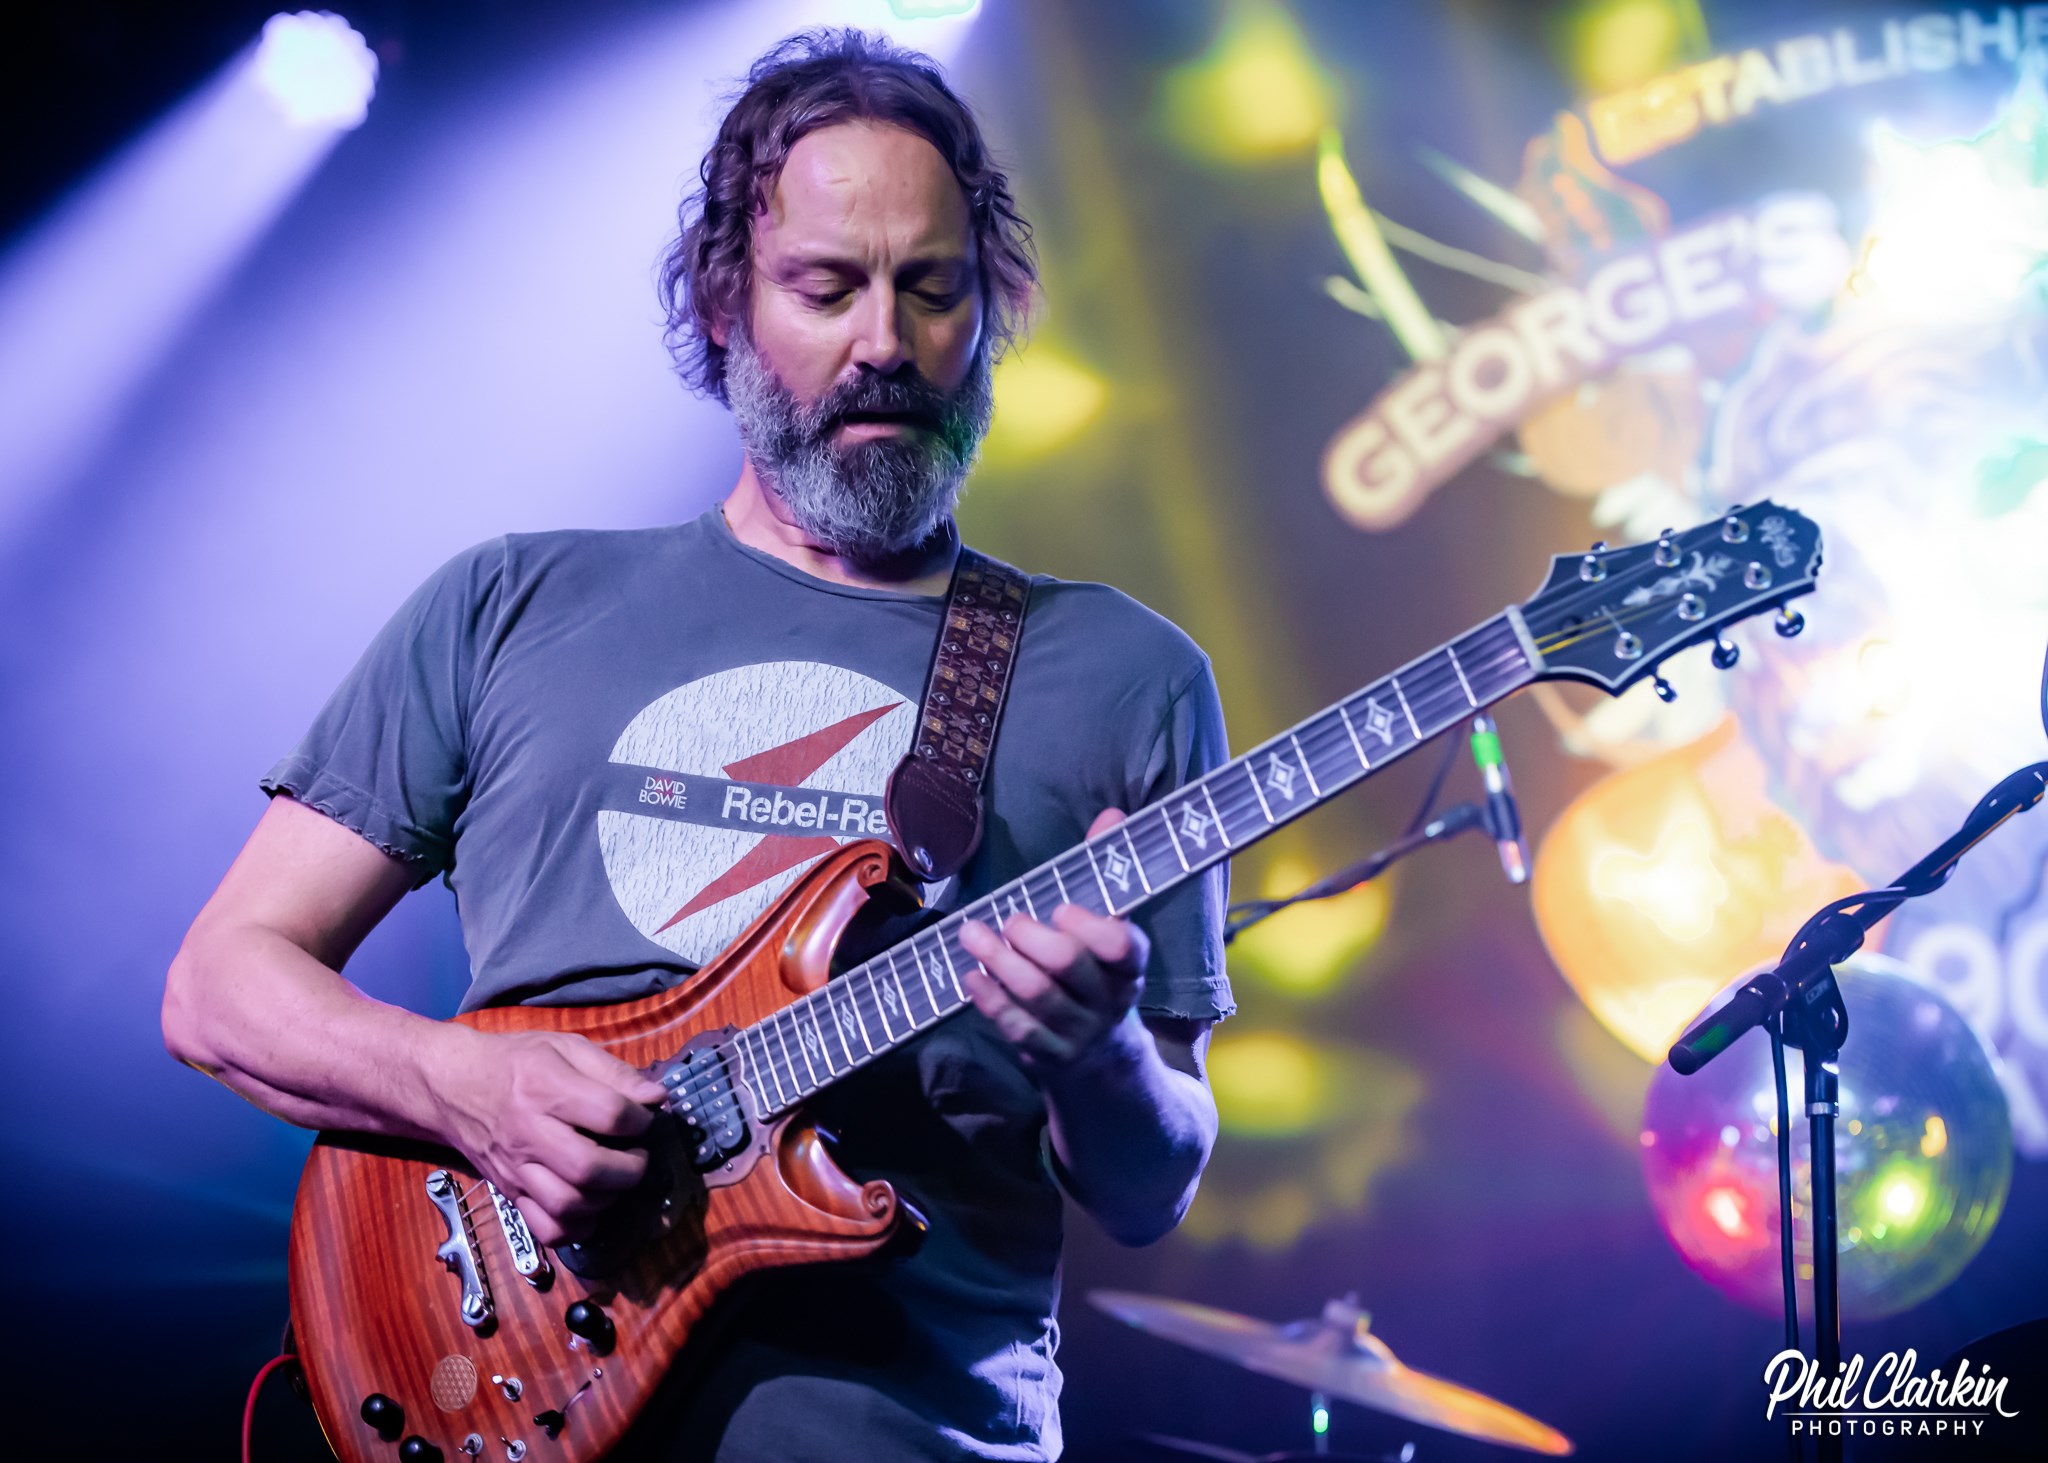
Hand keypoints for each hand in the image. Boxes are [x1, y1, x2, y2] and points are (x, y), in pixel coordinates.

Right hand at [435, 1029, 667, 1246]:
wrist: (453, 1086)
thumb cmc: (516, 1061)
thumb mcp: (565, 1047)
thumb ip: (613, 1072)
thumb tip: (656, 1099)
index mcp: (546, 1088)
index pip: (609, 1114)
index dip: (641, 1119)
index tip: (646, 1116)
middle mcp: (529, 1133)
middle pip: (588, 1168)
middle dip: (630, 1168)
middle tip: (638, 1156)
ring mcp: (517, 1169)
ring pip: (567, 1205)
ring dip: (607, 1199)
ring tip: (616, 1180)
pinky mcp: (510, 1194)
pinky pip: (546, 1229)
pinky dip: (577, 1228)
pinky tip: (591, 1207)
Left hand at [958, 808, 1149, 1069]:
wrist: (1104, 1056)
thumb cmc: (1098, 972)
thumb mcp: (1110, 928)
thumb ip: (1105, 873)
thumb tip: (1111, 814)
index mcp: (1131, 966)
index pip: (1124, 947)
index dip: (1090, 927)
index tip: (1061, 908)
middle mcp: (1110, 1000)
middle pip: (1069, 965)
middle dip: (1031, 937)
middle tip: (1010, 920)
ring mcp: (1080, 1031)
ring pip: (1037, 995)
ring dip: (999, 959)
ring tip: (972, 933)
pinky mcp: (1050, 1055)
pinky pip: (1016, 1028)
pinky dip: (989, 998)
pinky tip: (970, 975)